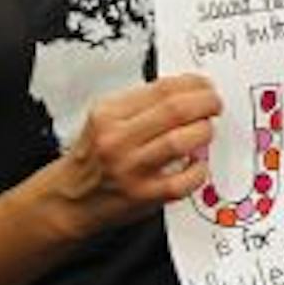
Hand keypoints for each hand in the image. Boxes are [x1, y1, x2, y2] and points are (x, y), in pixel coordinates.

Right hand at [54, 74, 222, 231]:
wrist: (68, 200)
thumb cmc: (93, 159)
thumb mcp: (105, 121)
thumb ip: (141, 106)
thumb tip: (186, 92)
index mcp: (108, 114)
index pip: (161, 89)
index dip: (192, 84)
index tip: (205, 85)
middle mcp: (116, 139)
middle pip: (174, 110)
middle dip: (205, 103)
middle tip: (215, 104)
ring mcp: (130, 169)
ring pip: (181, 141)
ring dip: (203, 132)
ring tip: (206, 130)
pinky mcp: (143, 196)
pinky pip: (184, 180)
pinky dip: (199, 169)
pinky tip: (197, 163)